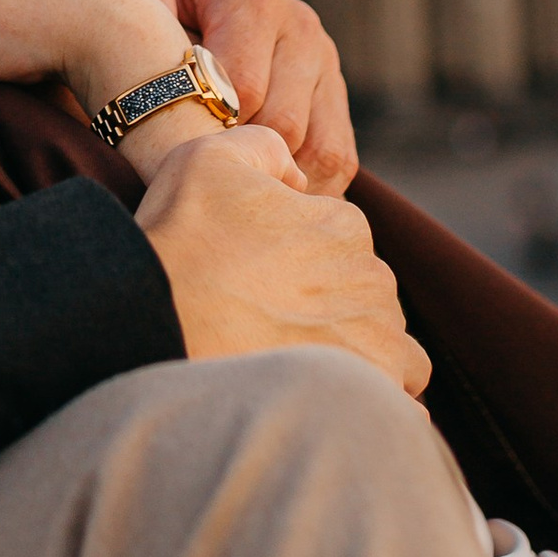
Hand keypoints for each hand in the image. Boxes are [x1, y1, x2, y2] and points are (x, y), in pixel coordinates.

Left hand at [87, 0, 356, 193]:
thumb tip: (147, 14)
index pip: (244, 86)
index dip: (206, 130)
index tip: (167, 151)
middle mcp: (300, 28)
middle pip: (283, 126)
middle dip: (236, 161)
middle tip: (191, 185)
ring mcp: (323, 63)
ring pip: (320, 150)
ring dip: (275, 183)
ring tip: (227, 203)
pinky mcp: (332, 94)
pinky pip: (337, 158)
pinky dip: (306, 189)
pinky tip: (261, 201)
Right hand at [134, 134, 428, 394]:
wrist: (159, 319)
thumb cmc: (180, 240)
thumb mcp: (209, 156)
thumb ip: (265, 148)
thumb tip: (296, 174)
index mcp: (343, 225)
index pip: (340, 244)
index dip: (301, 261)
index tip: (262, 281)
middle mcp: (372, 280)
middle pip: (364, 296)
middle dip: (332, 309)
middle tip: (272, 326)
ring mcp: (377, 341)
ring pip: (390, 349)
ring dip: (363, 357)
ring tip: (304, 370)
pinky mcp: (371, 392)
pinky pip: (398, 405)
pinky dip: (375, 404)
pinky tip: (332, 408)